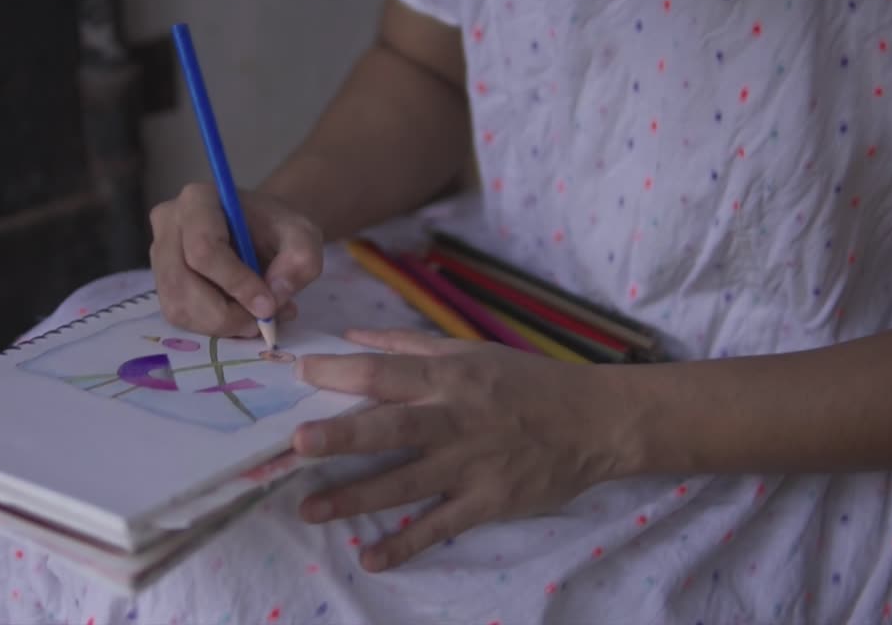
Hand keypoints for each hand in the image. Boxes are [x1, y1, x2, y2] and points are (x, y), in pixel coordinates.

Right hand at [149, 183, 323, 336]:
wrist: (261, 232)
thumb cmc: (277, 229)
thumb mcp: (303, 236)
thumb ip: (300, 258)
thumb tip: (276, 294)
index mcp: (198, 201)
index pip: (203, 248)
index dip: (236, 283)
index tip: (268, 305)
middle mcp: (168, 224)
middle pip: (183, 283)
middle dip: (227, 313)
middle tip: (262, 321)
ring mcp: (160, 255)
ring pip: (178, 306)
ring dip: (220, 324)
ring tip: (253, 318)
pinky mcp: (162, 283)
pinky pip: (180, 316)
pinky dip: (212, 327)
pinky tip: (237, 316)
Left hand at [291, 330, 634, 571]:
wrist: (595, 421)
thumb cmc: (526, 381)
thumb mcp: (469, 351)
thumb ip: (407, 345)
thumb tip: (351, 335)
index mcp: (448, 378)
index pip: (385, 372)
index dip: (340, 372)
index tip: (297, 373)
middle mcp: (455, 420)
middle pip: (390, 428)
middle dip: (342, 436)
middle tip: (296, 444)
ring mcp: (470, 465)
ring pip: (404, 483)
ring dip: (355, 498)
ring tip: (308, 509)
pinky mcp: (488, 502)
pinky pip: (440, 526)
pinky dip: (406, 544)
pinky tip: (370, 558)